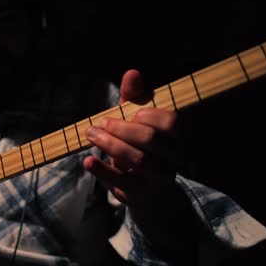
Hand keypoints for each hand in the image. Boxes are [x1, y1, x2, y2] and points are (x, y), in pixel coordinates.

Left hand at [83, 69, 178, 204]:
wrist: (148, 191)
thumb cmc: (141, 146)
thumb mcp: (137, 120)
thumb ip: (134, 97)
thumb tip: (132, 72)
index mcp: (178, 136)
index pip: (172, 121)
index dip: (148, 115)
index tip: (131, 113)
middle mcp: (174, 157)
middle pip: (151, 139)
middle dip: (121, 128)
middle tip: (99, 124)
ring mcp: (159, 177)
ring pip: (139, 160)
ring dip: (110, 145)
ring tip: (91, 135)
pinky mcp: (141, 193)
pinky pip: (122, 181)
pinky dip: (102, 170)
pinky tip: (88, 160)